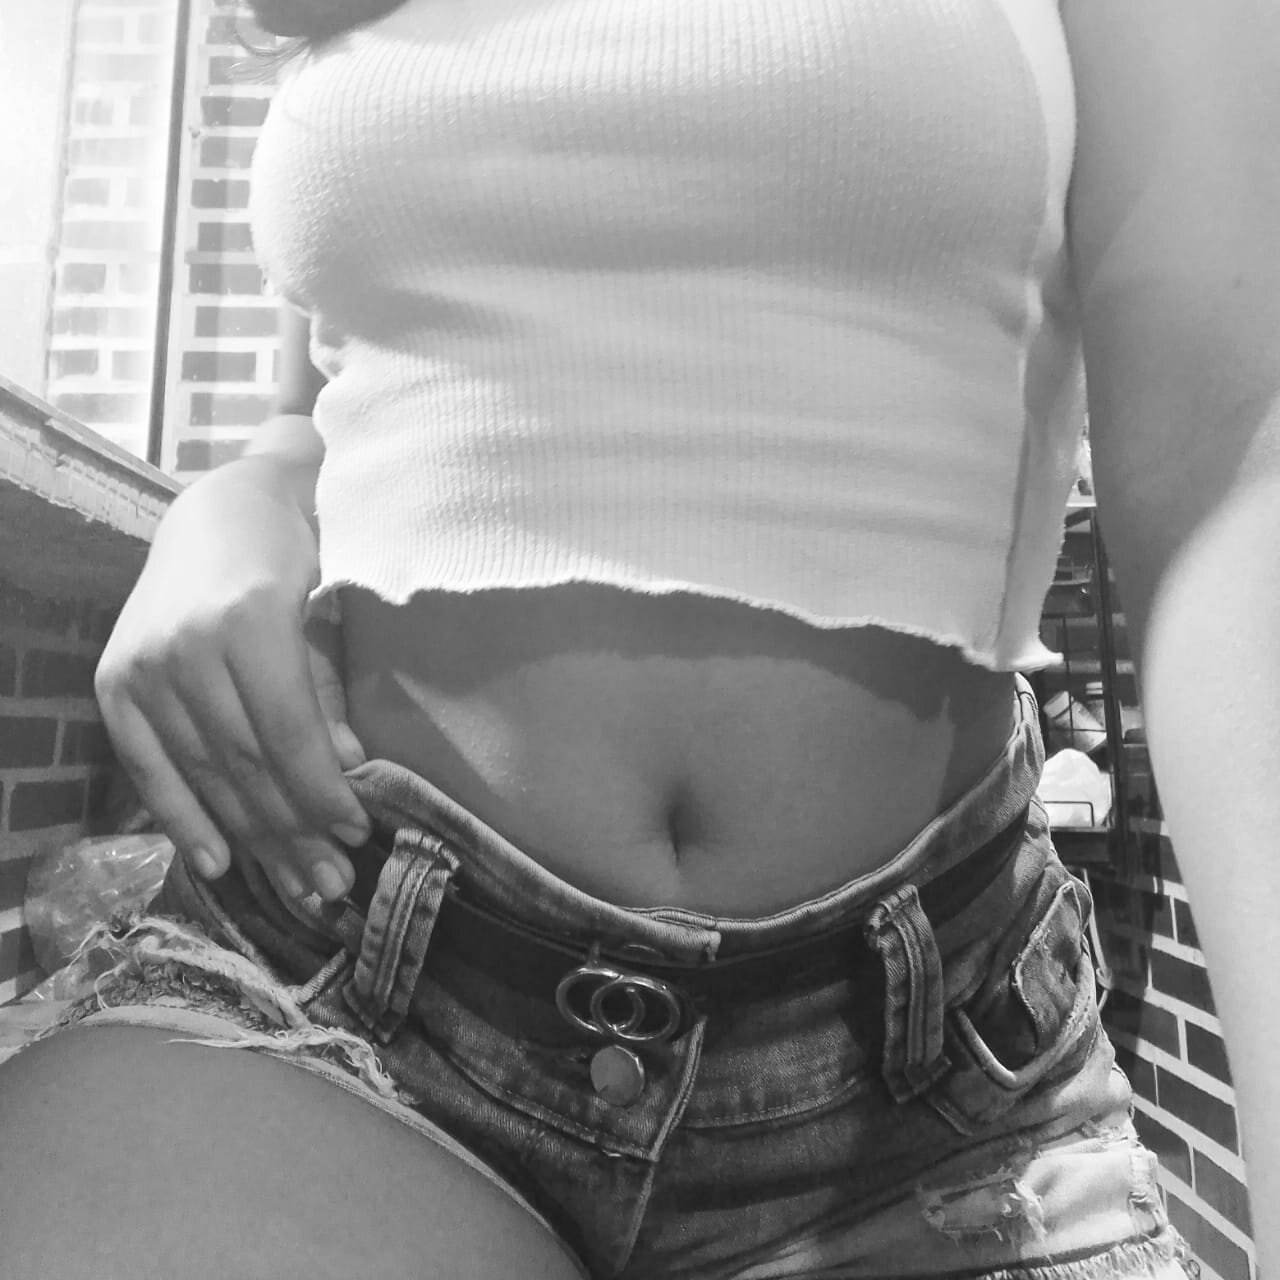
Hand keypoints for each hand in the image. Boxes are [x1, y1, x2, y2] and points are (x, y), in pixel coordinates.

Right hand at [95, 463, 371, 901]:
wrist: (214, 512)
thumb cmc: (285, 558)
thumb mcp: (321, 612)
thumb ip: (326, 690)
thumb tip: (347, 768)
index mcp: (247, 620)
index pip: (287, 730)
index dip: (321, 790)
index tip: (355, 832)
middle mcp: (186, 647)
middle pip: (246, 761)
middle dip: (294, 829)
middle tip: (331, 882)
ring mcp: (143, 666)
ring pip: (204, 773)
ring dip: (253, 836)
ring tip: (295, 882)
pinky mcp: (114, 682)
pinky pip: (148, 766)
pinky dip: (181, 818)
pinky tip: (217, 862)